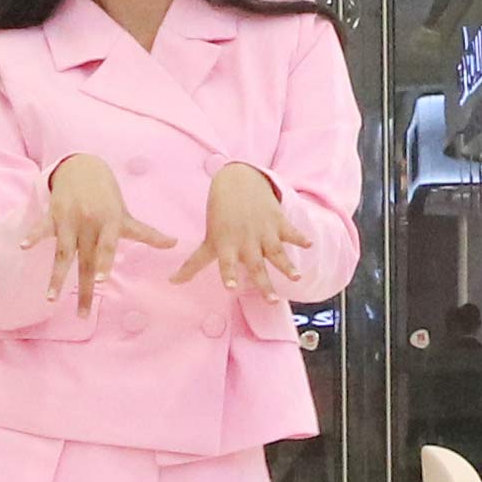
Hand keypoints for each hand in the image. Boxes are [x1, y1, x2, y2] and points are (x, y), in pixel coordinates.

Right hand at [29, 151, 169, 308]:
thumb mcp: (125, 214)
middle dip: (84, 288)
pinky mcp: (52, 214)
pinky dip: (31, 236)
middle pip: (86, 260)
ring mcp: (69, 219)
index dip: (104, 262)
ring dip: (56, 276)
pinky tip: (21, 247)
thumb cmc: (107, 196)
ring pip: (62, 252)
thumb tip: (175, 243)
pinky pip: (41, 228)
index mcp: (109, 223)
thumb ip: (147, 233)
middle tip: (83, 315)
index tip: (102, 282)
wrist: (83, 166)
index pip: (107, 246)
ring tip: (50, 298)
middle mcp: (89, 223)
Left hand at [181, 158, 312, 294]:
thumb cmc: (220, 216)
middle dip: (264, 282)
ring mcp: (263, 230)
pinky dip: (300, 237)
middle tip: (273, 300)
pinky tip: (310, 244)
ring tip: (297, 277)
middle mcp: (246, 240)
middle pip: (256, 265)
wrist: (237, 181)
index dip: (229, 274)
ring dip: (287, 264)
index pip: (226, 263)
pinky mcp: (277, 220)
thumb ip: (193, 264)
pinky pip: (291, 230)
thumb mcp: (208, 239)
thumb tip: (172, 282)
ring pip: (276, 251)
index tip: (232, 288)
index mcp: (227, 245)